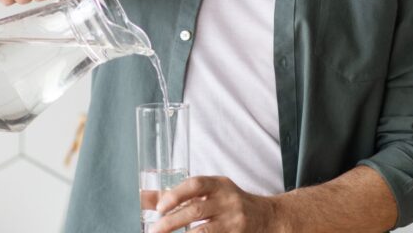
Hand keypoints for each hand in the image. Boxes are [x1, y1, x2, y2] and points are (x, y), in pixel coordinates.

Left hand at [151, 176, 284, 232]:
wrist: (269, 218)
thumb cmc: (231, 204)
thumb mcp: (211, 193)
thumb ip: (179, 196)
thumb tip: (143, 198)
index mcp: (220, 185)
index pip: (196, 185)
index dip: (176, 195)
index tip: (159, 207)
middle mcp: (229, 201)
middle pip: (196, 211)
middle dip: (171, 222)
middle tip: (154, 230)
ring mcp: (234, 222)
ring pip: (204, 232)